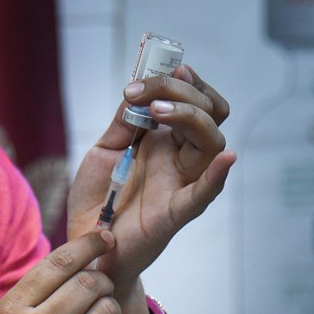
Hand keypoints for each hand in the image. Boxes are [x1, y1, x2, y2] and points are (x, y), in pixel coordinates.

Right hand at [0, 231, 122, 313]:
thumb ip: (31, 297)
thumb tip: (75, 268)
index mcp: (11, 312)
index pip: (61, 263)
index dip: (88, 244)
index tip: (104, 237)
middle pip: (90, 285)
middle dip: (100, 279)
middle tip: (97, 283)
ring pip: (108, 313)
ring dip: (107, 306)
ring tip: (96, 312)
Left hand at [67, 64, 234, 284]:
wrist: (86, 245)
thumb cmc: (99, 199)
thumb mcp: (105, 150)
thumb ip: (122, 122)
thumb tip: (135, 91)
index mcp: (167, 142)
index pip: (195, 102)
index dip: (186, 82)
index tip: (169, 67)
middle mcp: (181, 159)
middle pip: (208, 115)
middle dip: (182, 92)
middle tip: (145, 93)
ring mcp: (181, 184)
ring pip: (211, 144)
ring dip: (191, 117)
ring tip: (157, 110)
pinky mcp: (175, 213)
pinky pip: (203, 194)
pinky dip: (216, 176)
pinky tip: (227, 158)